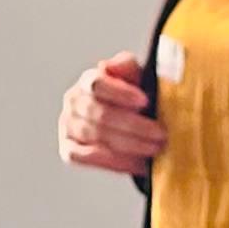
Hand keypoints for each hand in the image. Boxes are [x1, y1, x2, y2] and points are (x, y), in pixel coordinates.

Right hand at [58, 51, 163, 175]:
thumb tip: (111, 65)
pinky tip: (136, 162)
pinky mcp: (68, 150)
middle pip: (100, 114)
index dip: (120, 93)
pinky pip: (86, 158)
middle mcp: (73, 102)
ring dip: (130, 145)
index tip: (145, 101)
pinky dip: (113, 161)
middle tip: (160, 133)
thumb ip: (127, 67)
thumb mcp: (135, 77)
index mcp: (87, 80)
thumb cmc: (134, 99)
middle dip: (135, 126)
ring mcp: (68, 126)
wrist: (129, 124)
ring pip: (96, 137)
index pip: (97, 84)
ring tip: (154, 148)